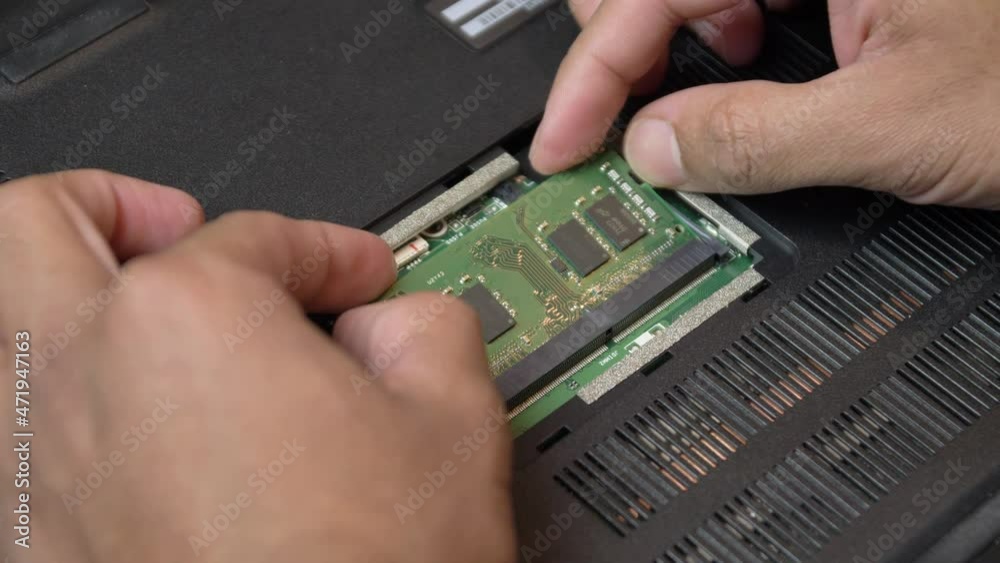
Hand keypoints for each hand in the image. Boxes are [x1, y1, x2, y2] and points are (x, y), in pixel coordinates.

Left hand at [0, 171, 513, 562]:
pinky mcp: (26, 542)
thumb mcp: (454, 417)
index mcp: (191, 319)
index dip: (327, 251)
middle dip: (114, 204)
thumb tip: (398, 321)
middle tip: (176, 226)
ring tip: (139, 317)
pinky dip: (64, 405)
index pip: (260, 238)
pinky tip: (135, 432)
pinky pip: (15, 439)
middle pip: (42, 226)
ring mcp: (33, 464)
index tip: (354, 278)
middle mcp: (82, 375)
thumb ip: (428, 324)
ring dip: (63, 299)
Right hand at [530, 0, 999, 207]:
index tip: (565, 143)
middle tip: (604, 125)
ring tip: (679, 102)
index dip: (595, 74)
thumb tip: (656, 150)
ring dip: (668, 45)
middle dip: (620, 51)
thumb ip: (759, 138)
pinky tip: (743, 63)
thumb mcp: (894, 122)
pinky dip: (722, 37)